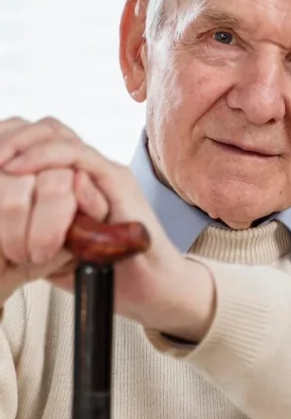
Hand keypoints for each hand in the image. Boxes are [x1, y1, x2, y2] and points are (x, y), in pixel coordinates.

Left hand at [0, 118, 214, 340]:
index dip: (5, 142)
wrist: (149, 289)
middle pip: (43, 129)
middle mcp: (90, 170)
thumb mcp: (50, 247)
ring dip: (20, 142)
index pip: (34, 141)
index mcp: (74, 179)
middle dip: (7, 136)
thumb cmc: (105, 271)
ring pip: (57, 135)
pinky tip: (18, 168)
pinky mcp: (119, 182)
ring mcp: (106, 173)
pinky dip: (46, 156)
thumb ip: (29, 225)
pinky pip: (79, 157)